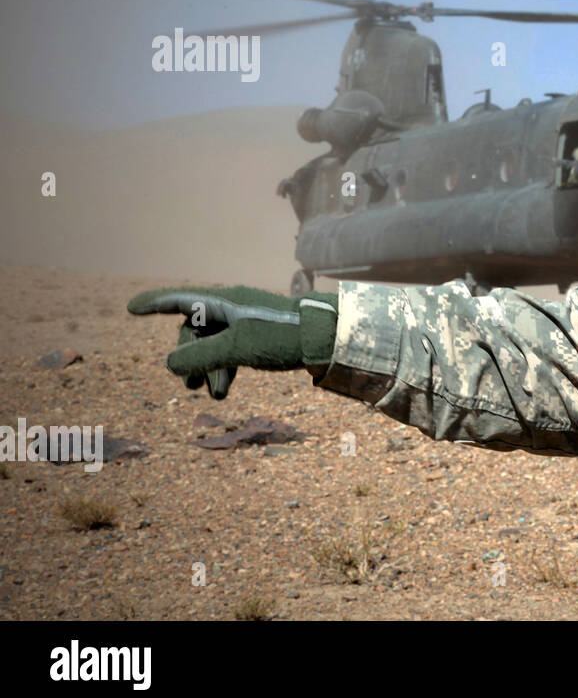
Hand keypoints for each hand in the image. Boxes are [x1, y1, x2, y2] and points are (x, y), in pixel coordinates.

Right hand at [127, 285, 336, 398]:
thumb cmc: (281, 336)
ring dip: (209, 370)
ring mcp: (247, 321)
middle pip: (195, 331)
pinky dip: (226, 368)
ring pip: (214, 345)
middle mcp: (233, 307)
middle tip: (190, 386)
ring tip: (216, 396)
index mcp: (224, 301)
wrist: (328, 337)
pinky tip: (226, 390)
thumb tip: (169, 364)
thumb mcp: (235, 348)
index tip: (131, 308)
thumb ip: (199, 356)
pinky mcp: (261, 335)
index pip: (180, 301)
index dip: (154, 305)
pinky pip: (232, 350)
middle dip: (190, 358)